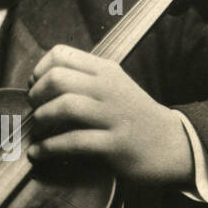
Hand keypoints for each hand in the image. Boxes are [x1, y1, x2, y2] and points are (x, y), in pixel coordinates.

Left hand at [27, 43, 194, 187]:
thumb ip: (85, 80)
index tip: (35, 87)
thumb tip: (43, 82)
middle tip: (34, 109)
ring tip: (38, 129)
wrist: (172, 145)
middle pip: (58, 78)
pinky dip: (49, 147)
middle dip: (36, 95)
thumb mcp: (114, 87)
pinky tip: (38, 153)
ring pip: (65, 106)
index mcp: (106, 70)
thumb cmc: (135, 117)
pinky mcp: (114, 144)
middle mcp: (109, 88)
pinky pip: (73, 141)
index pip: (61, 55)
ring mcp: (113, 116)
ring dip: (42, 119)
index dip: (39, 70)